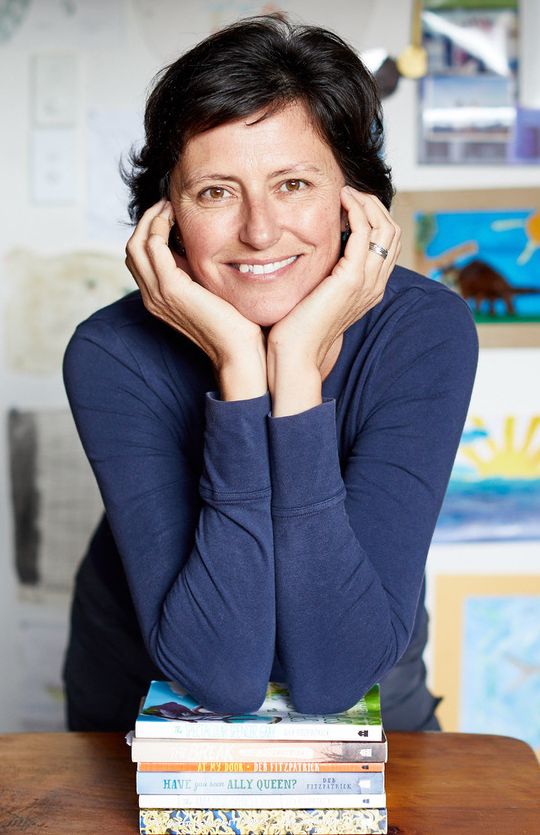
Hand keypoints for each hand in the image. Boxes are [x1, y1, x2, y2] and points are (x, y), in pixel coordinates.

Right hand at [125, 200, 266, 399]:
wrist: (239, 351)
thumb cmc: (233, 324)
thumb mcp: (209, 292)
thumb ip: (196, 273)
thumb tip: (196, 248)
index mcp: (159, 299)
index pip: (140, 258)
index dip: (150, 231)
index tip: (169, 213)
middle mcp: (152, 297)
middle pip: (132, 248)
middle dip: (147, 221)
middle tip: (167, 203)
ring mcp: (158, 294)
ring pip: (137, 244)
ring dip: (152, 219)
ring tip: (170, 206)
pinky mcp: (171, 289)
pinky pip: (153, 247)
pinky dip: (160, 226)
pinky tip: (177, 217)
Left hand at [267, 187, 400, 414]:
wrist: (294, 354)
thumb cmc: (296, 328)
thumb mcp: (315, 294)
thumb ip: (323, 275)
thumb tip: (311, 253)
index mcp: (369, 288)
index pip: (386, 243)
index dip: (373, 217)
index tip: (349, 203)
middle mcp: (375, 284)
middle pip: (392, 231)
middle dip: (374, 205)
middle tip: (349, 192)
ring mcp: (367, 281)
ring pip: (385, 227)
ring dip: (366, 203)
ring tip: (346, 192)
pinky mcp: (352, 278)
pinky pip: (366, 233)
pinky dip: (357, 210)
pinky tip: (340, 201)